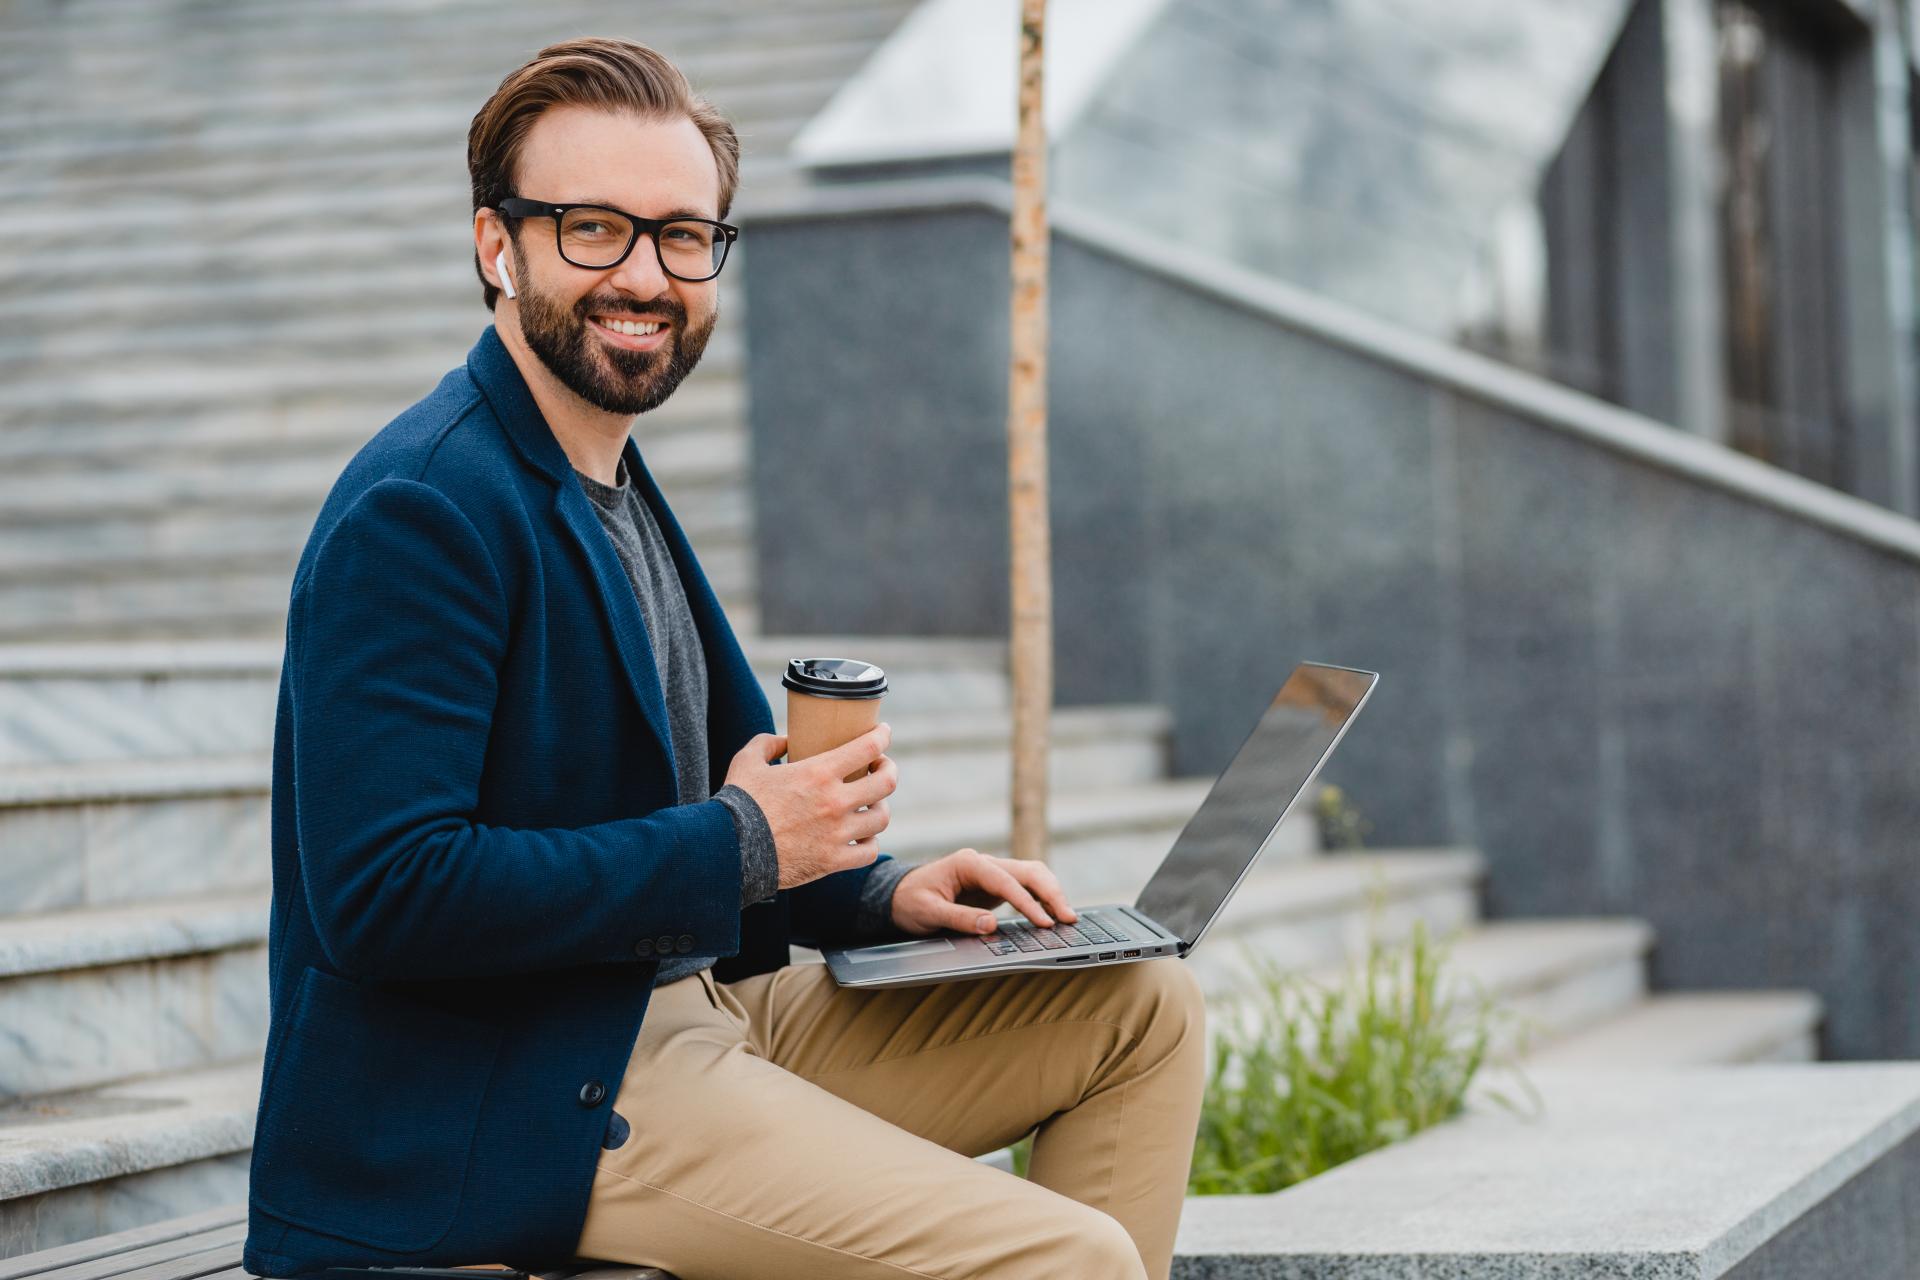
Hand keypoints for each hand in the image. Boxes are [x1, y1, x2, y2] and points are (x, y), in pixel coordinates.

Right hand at [724, 723, 896, 889]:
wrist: (730, 851)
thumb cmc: (738, 804)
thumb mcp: (747, 762)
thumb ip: (767, 744)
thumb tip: (785, 740)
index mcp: (818, 773)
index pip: (868, 747)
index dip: (882, 736)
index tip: (884, 732)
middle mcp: (835, 802)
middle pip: (886, 782)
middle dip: (888, 769)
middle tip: (881, 767)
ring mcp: (837, 833)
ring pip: (882, 818)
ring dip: (880, 807)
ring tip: (872, 804)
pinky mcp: (833, 860)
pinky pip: (869, 852)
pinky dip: (869, 843)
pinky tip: (861, 837)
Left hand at [888, 848, 1077, 936]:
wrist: (899, 896)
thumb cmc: (910, 901)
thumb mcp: (928, 912)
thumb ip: (959, 918)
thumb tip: (991, 925)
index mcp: (968, 864)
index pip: (1006, 880)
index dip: (1027, 902)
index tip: (1043, 923)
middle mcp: (984, 863)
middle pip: (1028, 870)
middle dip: (1051, 892)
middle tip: (1068, 918)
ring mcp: (992, 873)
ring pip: (1032, 875)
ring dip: (1051, 894)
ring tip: (1068, 918)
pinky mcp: (996, 885)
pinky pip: (1026, 887)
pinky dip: (1042, 898)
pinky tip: (1053, 915)